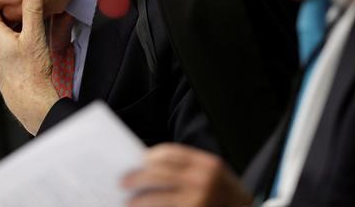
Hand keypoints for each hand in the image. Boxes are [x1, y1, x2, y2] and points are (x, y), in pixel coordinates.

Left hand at [0, 0, 59, 134]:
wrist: (30, 101)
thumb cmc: (33, 69)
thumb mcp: (35, 36)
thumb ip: (33, 11)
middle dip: (6, 11)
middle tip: (21, 2)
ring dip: (10, 26)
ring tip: (27, 20)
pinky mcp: (0, 69)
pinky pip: (2, 47)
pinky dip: (11, 38)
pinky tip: (26, 40)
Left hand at [122, 144, 252, 206]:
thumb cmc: (230, 198)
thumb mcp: (217, 176)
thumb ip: (191, 169)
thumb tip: (153, 167)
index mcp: (207, 164)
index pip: (170, 153)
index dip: (151, 156)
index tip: (139, 161)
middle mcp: (202, 181)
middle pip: (159, 174)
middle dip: (137, 178)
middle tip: (123, 182)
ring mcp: (197, 201)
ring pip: (156, 198)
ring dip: (138, 200)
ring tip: (129, 203)